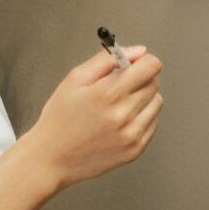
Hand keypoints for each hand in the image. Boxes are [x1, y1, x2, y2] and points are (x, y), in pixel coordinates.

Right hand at [21, 45, 163, 189]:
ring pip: (156, 102)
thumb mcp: (75, 79)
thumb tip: (138, 51)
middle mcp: (123, 115)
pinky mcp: (135, 149)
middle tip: (118, 86)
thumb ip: (107, 59)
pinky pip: (152, 123)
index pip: (151, 66)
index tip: (134, 64)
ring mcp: (131, 134)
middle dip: (140, 78)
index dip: (143, 60)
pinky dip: (141, 117)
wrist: (51, 158)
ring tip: (118, 104)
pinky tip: (120, 121)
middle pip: (154, 83)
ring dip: (143, 98)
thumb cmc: (60, 118)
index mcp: (108, 94)